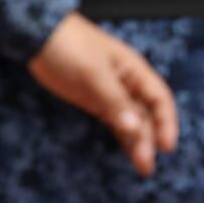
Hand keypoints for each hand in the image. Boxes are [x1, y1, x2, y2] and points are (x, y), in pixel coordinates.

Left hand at [27, 12, 178, 177]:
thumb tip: (134, 127)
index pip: (160, 99)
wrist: (36, 35)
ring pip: (131, 120)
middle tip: (145, 166)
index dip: (167, 123)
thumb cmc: (68, 45)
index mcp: (134, 70)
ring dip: (137, 142)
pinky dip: (121, 135)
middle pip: (146, 114)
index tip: (167, 146)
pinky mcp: (92, 99)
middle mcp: (126, 83)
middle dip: (149, 140)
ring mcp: (109, 92)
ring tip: (141, 167)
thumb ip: (114, 101)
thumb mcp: (93, 73)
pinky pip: (113, 120)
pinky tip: (127, 150)